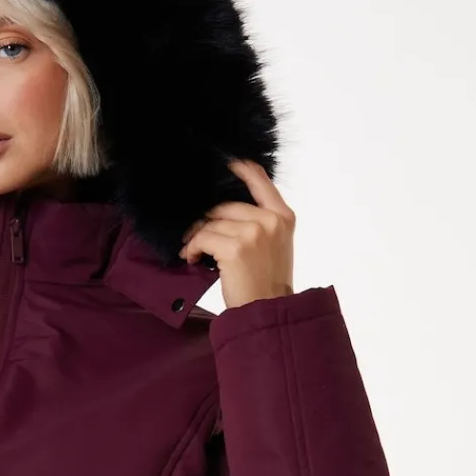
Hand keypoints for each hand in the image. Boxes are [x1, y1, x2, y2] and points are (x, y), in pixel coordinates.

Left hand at [178, 159, 294, 308]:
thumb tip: (224, 207)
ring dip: (195, 236)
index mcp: (283, 216)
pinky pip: (203, 238)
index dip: (237, 167)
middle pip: (225, 204)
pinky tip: (191, 258)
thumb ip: (260, 221)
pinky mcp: (235, 248)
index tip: (220, 164)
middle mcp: (271, 220)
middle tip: (193, 235)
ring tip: (192, 250)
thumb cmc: (267, 281)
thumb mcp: (275, 244)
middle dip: (204, 219)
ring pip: (211, 222)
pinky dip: (192, 248)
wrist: (269, 311)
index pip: (259, 178)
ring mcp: (254, 233)